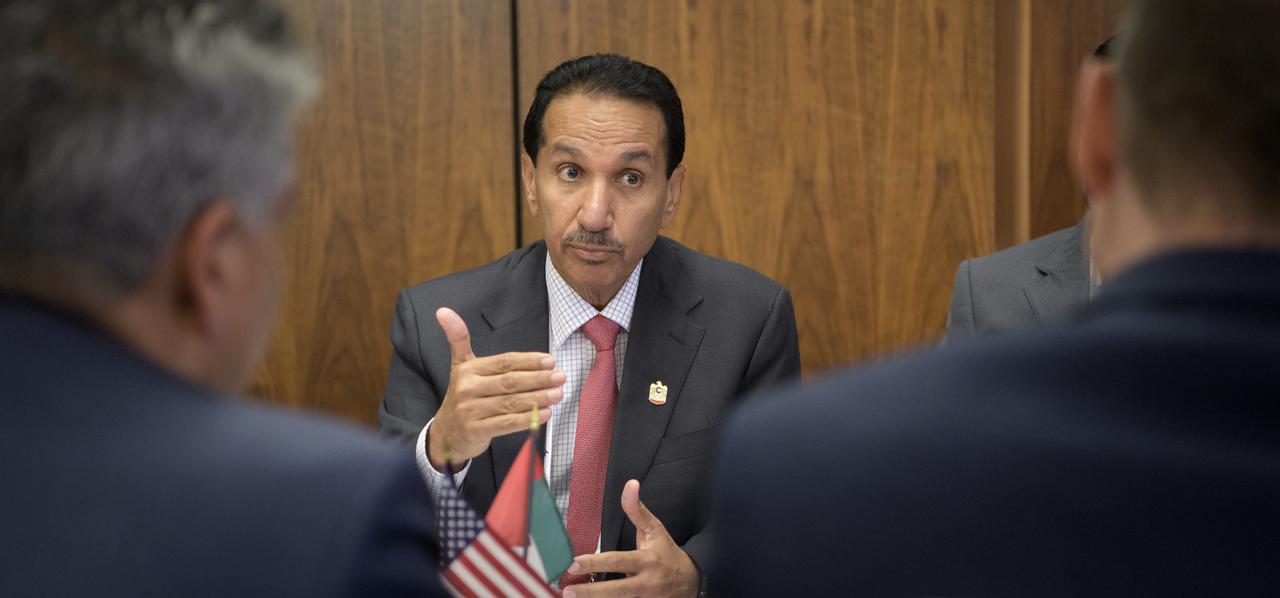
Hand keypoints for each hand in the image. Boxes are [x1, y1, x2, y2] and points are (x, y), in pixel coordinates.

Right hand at [426, 307, 564, 469]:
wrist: (445, 433)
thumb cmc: (464, 396)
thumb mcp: (460, 366)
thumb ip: (458, 338)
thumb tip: (444, 310)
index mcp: (469, 370)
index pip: (504, 362)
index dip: (528, 361)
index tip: (550, 361)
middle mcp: (468, 389)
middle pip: (509, 382)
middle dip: (538, 379)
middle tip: (560, 377)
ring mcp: (471, 411)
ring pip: (511, 403)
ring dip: (537, 398)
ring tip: (558, 394)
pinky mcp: (476, 430)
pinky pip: (506, 424)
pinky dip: (527, 419)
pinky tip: (544, 414)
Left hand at [562, 480, 699, 597]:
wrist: (690, 582)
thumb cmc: (667, 553)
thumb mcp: (655, 530)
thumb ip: (637, 510)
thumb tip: (630, 484)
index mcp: (647, 561)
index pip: (617, 561)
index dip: (594, 563)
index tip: (573, 563)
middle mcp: (645, 583)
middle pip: (615, 590)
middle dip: (590, 592)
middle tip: (567, 591)